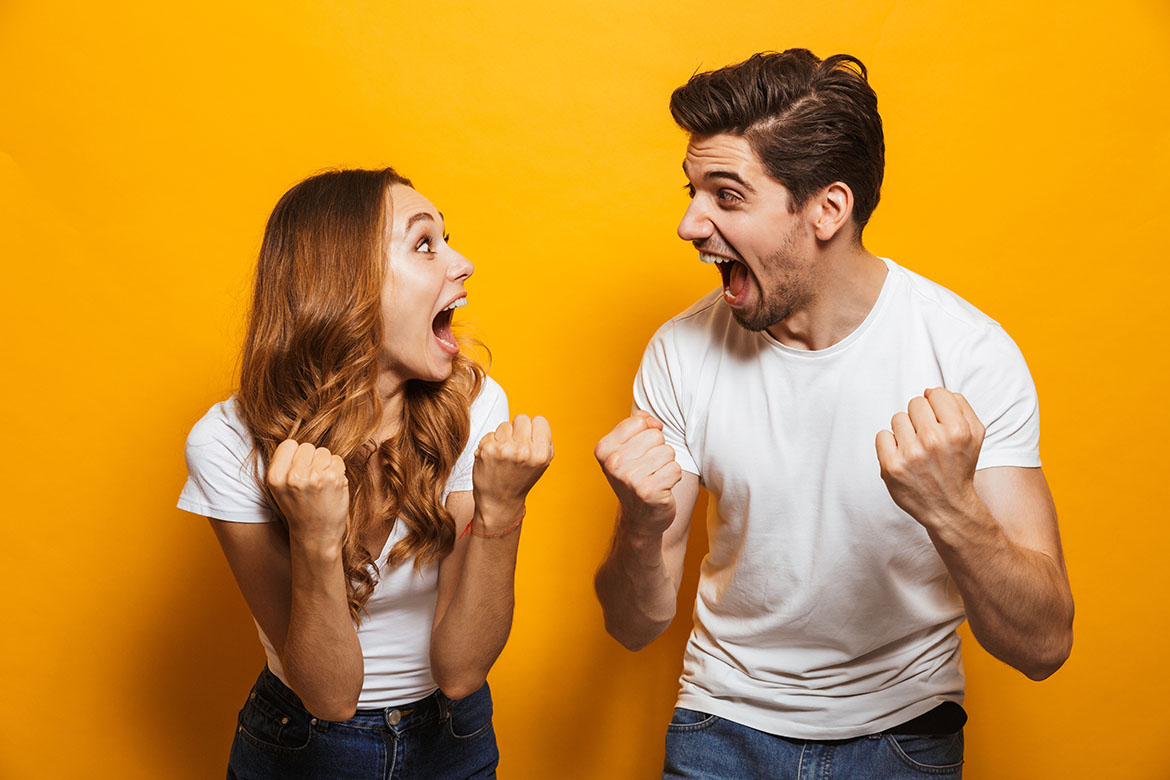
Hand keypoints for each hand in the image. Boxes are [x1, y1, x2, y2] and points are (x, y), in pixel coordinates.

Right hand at [266, 439, 349, 553]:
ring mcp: (315, 476)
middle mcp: (294, 476)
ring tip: (321, 484)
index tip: (298, 469)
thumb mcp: (280, 488)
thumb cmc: (299, 508)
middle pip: (307, 446)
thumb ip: (285, 464)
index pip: (289, 444)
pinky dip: (337, 470)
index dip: (295, 455)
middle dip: (311, 459)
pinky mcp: (334, 478)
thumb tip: (299, 442)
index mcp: (275, 477)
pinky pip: (337, 460)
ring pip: (323, 452)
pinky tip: (331, 486)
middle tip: (311, 480)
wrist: (315, 534)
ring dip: (325, 464)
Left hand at [472, 415, 553, 529]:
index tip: (529, 440)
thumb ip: (543, 441)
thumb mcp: (541, 464)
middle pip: (522, 418)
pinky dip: (491, 443)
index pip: (540, 420)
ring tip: (504, 454)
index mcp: (541, 454)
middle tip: (515, 446)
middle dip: (518, 430)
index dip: (534, 429)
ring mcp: (504, 450)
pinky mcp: (487, 449)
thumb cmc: (520, 480)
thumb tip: (535, 422)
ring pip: (505, 424)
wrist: (499, 502)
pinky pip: (491, 433)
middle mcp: (524, 451)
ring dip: (504, 436)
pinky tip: (493, 457)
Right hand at [595, 410, 682, 536]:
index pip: (640, 422)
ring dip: (666, 464)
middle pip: (656, 436)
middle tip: (648, 468)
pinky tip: (662, 488)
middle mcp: (613, 463)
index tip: (641, 450)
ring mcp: (630, 479)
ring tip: (654, 477)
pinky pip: (676, 469)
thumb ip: (639, 424)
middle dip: (658, 450)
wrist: (640, 518)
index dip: (647, 433)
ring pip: (668, 452)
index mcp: (604, 449)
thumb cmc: (636, 477)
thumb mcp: (627, 447)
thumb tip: (654, 422)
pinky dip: (673, 478)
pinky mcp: (649, 492)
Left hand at [875, 387, 985, 527]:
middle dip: (920, 417)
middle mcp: (934, 441)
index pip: (935, 393)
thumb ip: (959, 404)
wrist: (948, 506)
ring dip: (905, 431)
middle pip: (915, 403)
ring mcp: (911, 454)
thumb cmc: (959, 466)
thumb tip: (929, 390)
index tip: (939, 421)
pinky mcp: (892, 466)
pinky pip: (882, 435)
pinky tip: (903, 456)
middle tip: (927, 437)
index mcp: (958, 431)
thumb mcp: (974, 434)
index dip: (936, 405)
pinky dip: (890, 444)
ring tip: (917, 449)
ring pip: (897, 418)